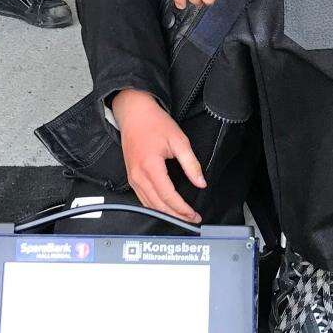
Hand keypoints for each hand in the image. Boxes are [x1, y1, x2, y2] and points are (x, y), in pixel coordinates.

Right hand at [113, 89, 204, 222]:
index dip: (182, 209)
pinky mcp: (131, 176)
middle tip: (192, 219)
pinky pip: (142, 198)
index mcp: (150, 166)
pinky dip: (155, 207)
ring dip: (166, 214)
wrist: (134, 113)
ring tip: (182, 217)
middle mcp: (138, 175)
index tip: (194, 214)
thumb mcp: (179, 140)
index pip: (168, 196)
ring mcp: (132, 177)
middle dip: (176, 215)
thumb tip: (201, 183)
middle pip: (158, 205)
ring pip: (149, 204)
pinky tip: (166, 209)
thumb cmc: (154, 123)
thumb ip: (191, 164)